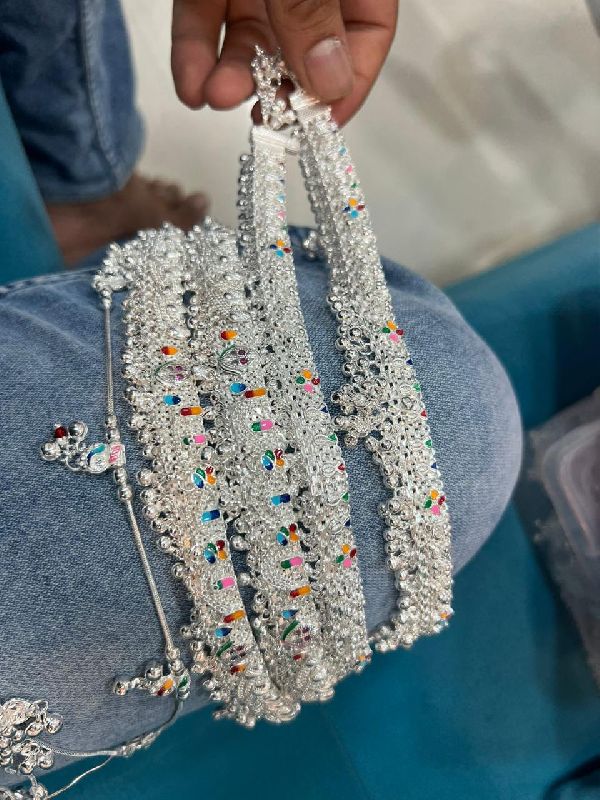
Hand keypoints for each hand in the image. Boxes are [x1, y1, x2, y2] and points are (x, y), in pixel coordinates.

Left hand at [171, 0, 397, 124]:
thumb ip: (313, 11)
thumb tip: (330, 83)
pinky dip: (194, 51)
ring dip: (232, 75)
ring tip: (215, 96)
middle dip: (278, 87)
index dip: (349, 83)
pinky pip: (203, 17)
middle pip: (305, 45)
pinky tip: (189, 85)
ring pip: (250, 36)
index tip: (321, 126)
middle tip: (262, 120)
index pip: (369, 32)